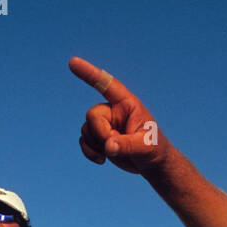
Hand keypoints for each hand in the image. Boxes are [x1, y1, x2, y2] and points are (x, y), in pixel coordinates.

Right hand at [69, 56, 165, 174]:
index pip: (106, 84)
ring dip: (96, 144)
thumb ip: (127, 145)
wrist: (151, 164)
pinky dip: (89, 151)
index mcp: (127, 104)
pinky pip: (84, 140)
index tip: (72, 62)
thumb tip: (108, 146)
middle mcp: (113, 110)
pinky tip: (101, 159)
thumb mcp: (145, 146)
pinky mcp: (99, 138)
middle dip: (100, 133)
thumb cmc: (154, 149)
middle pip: (92, 115)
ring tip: (116, 152)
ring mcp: (105, 124)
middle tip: (115, 145)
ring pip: (86, 129)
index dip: (89, 73)